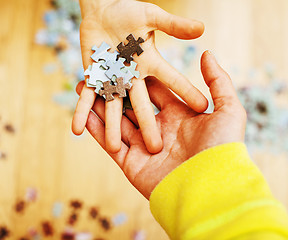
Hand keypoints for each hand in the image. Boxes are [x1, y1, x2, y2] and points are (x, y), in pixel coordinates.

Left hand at [72, 0, 207, 153]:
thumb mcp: (152, 16)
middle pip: (141, 104)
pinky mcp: (94, 78)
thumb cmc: (129, 11)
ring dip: (111, 126)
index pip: (172, 79)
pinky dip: (82, 111)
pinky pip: (87, 97)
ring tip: (112, 148)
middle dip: (148, 124)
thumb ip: (173, 24)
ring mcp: (113, 80)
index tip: (203, 107)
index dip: (186, 91)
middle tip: (157, 148)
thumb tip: (201, 27)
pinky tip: (76, 129)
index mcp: (150, 64)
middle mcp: (133, 78)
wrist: (104, 11)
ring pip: (113, 106)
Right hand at [76, 51, 246, 198]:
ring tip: (83, 88)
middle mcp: (159, 130)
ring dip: (100, 106)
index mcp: (179, 117)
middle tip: (99, 73)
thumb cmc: (222, 148)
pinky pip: (109, 143)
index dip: (140, 78)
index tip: (127, 62)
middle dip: (116, 90)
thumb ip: (218, 81)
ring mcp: (143, 148)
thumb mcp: (228, 109)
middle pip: (132, 105)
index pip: (155, 92)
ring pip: (116, 122)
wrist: (211, 189)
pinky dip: (95, 129)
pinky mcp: (131, 164)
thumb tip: (206, 53)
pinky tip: (83, 114)